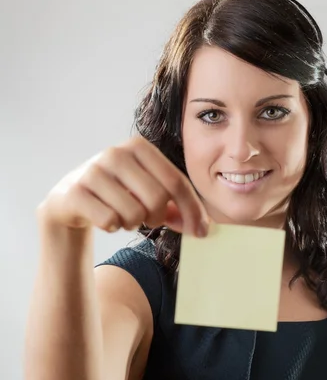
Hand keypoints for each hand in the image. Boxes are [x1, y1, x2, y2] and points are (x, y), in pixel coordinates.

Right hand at [36, 135, 208, 236]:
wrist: (70, 199)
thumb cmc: (117, 194)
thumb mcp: (147, 191)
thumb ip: (175, 205)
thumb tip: (203, 227)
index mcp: (139, 146)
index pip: (176, 182)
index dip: (193, 210)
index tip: (201, 232)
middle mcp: (115, 153)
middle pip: (157, 199)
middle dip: (157, 218)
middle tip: (147, 220)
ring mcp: (93, 171)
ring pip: (134, 214)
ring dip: (133, 224)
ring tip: (122, 215)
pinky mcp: (76, 193)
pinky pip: (110, 221)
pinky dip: (112, 227)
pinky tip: (104, 217)